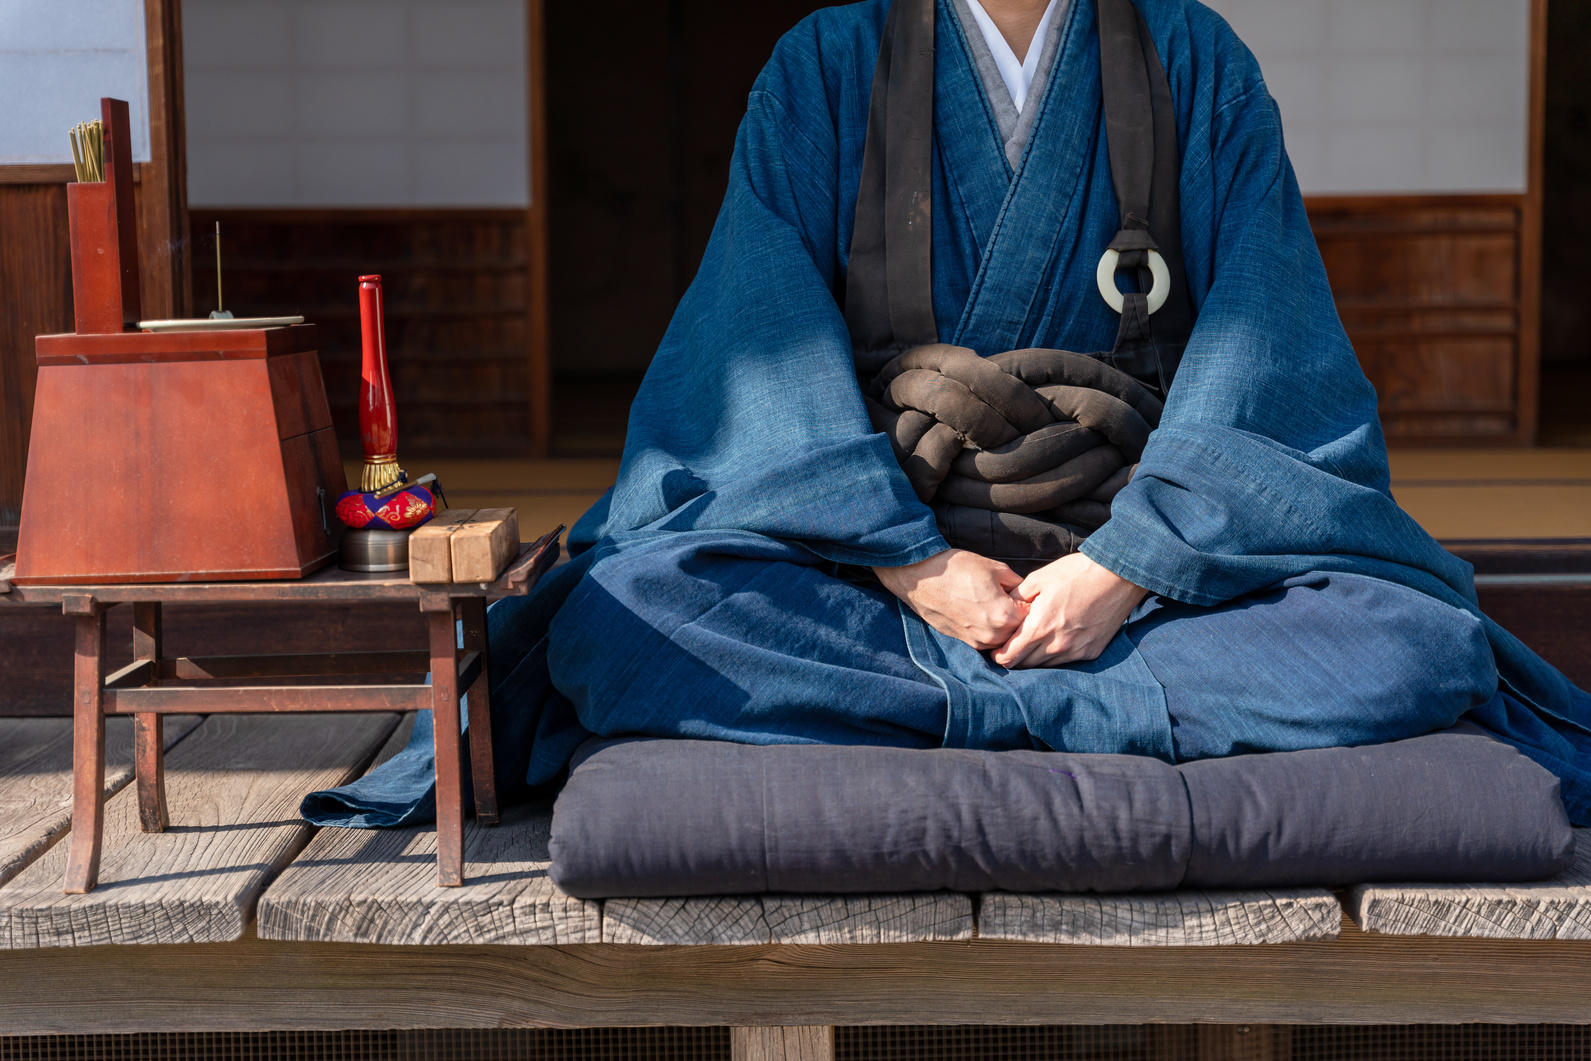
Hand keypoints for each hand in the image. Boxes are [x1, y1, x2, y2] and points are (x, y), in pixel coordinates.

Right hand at [874, 548, 1026, 650]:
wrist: (919, 576)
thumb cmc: (956, 568)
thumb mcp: (995, 568)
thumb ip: (1017, 584)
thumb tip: (1027, 594)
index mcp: (1004, 615)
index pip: (1032, 618)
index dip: (1032, 605)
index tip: (1028, 596)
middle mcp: (992, 634)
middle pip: (1019, 633)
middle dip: (1020, 619)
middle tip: (1015, 602)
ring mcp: (976, 641)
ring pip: (1003, 640)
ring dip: (1005, 628)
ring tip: (997, 607)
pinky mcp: (963, 642)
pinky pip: (985, 642)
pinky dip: (989, 631)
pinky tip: (982, 613)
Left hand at [991, 552, 1148, 668]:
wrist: (1118, 575)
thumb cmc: (1076, 572)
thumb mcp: (1039, 578)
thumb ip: (1016, 598)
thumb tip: (1002, 609)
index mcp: (1040, 627)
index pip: (1010, 657)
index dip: (999, 656)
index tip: (995, 650)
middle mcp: (1057, 645)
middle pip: (1025, 665)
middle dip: (1014, 658)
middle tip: (1009, 648)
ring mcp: (1076, 650)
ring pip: (1045, 666)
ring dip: (1035, 658)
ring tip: (1031, 645)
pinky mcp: (1091, 652)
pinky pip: (1066, 661)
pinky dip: (1056, 655)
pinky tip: (1054, 641)